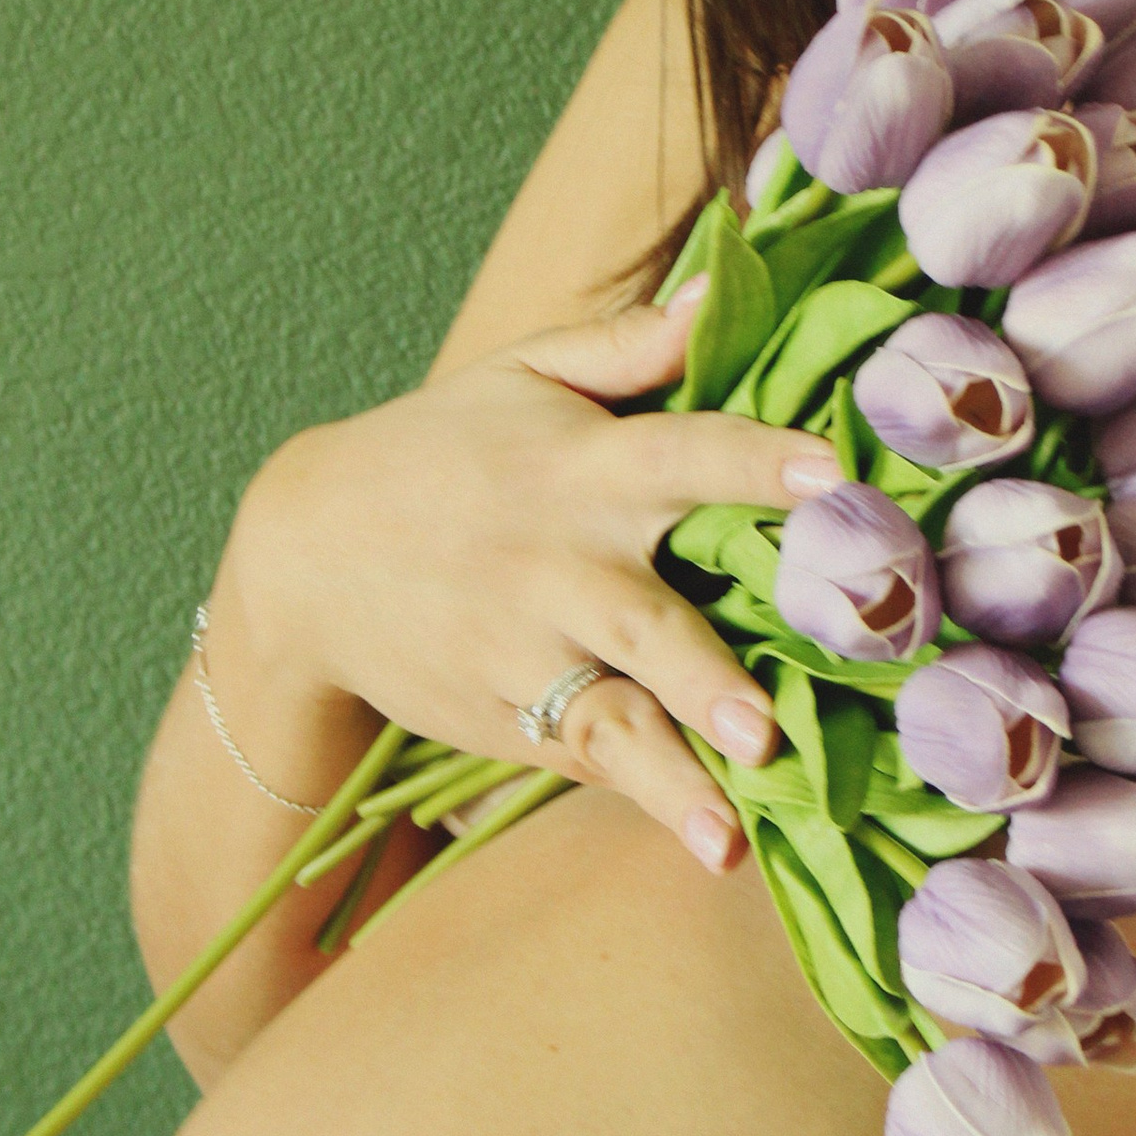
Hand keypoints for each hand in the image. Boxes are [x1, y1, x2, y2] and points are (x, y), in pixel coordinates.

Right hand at [222, 293, 845, 874]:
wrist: (305, 549)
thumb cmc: (440, 447)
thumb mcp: (523, 374)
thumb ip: (629, 344)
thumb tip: (725, 287)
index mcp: (581, 466)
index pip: (682, 454)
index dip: (756, 462)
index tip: (830, 474)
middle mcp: (561, 564)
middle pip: (646, 620)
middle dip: (707, 673)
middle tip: (771, 725)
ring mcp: (531, 650)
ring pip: (616, 715)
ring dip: (677, 767)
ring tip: (736, 820)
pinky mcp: (512, 714)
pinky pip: (590, 757)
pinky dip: (651, 800)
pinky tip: (713, 847)